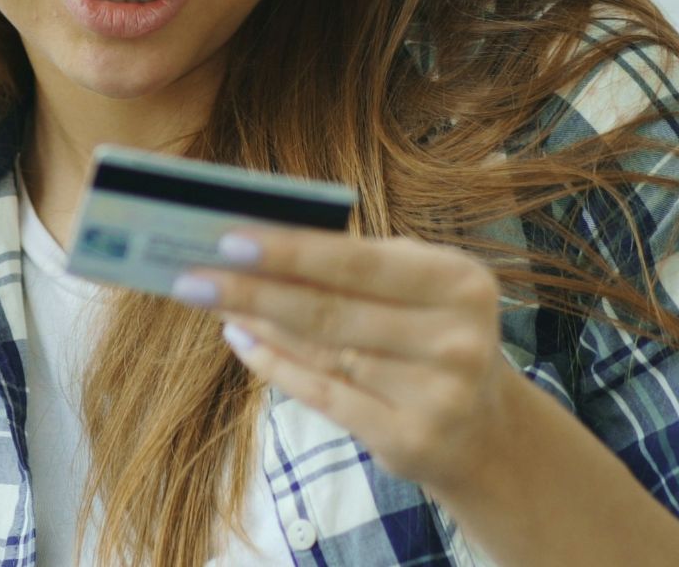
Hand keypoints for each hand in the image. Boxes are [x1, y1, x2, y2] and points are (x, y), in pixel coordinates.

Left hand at [171, 227, 522, 495]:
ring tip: (209, 297)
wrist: (485, 431)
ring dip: (256, 321)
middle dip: (253, 290)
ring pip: (321, 351)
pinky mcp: (409, 439)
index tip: (228, 239)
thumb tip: (259, 241)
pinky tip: (240, 339)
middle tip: (193, 274)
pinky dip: (274, 365)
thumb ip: (356, 263)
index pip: (358, 262)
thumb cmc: (432, 334)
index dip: (290, 252)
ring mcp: (436, 395)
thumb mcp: (420, 288)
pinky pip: (324, 395)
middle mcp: (456, 340)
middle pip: (330, 310)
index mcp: (460, 283)